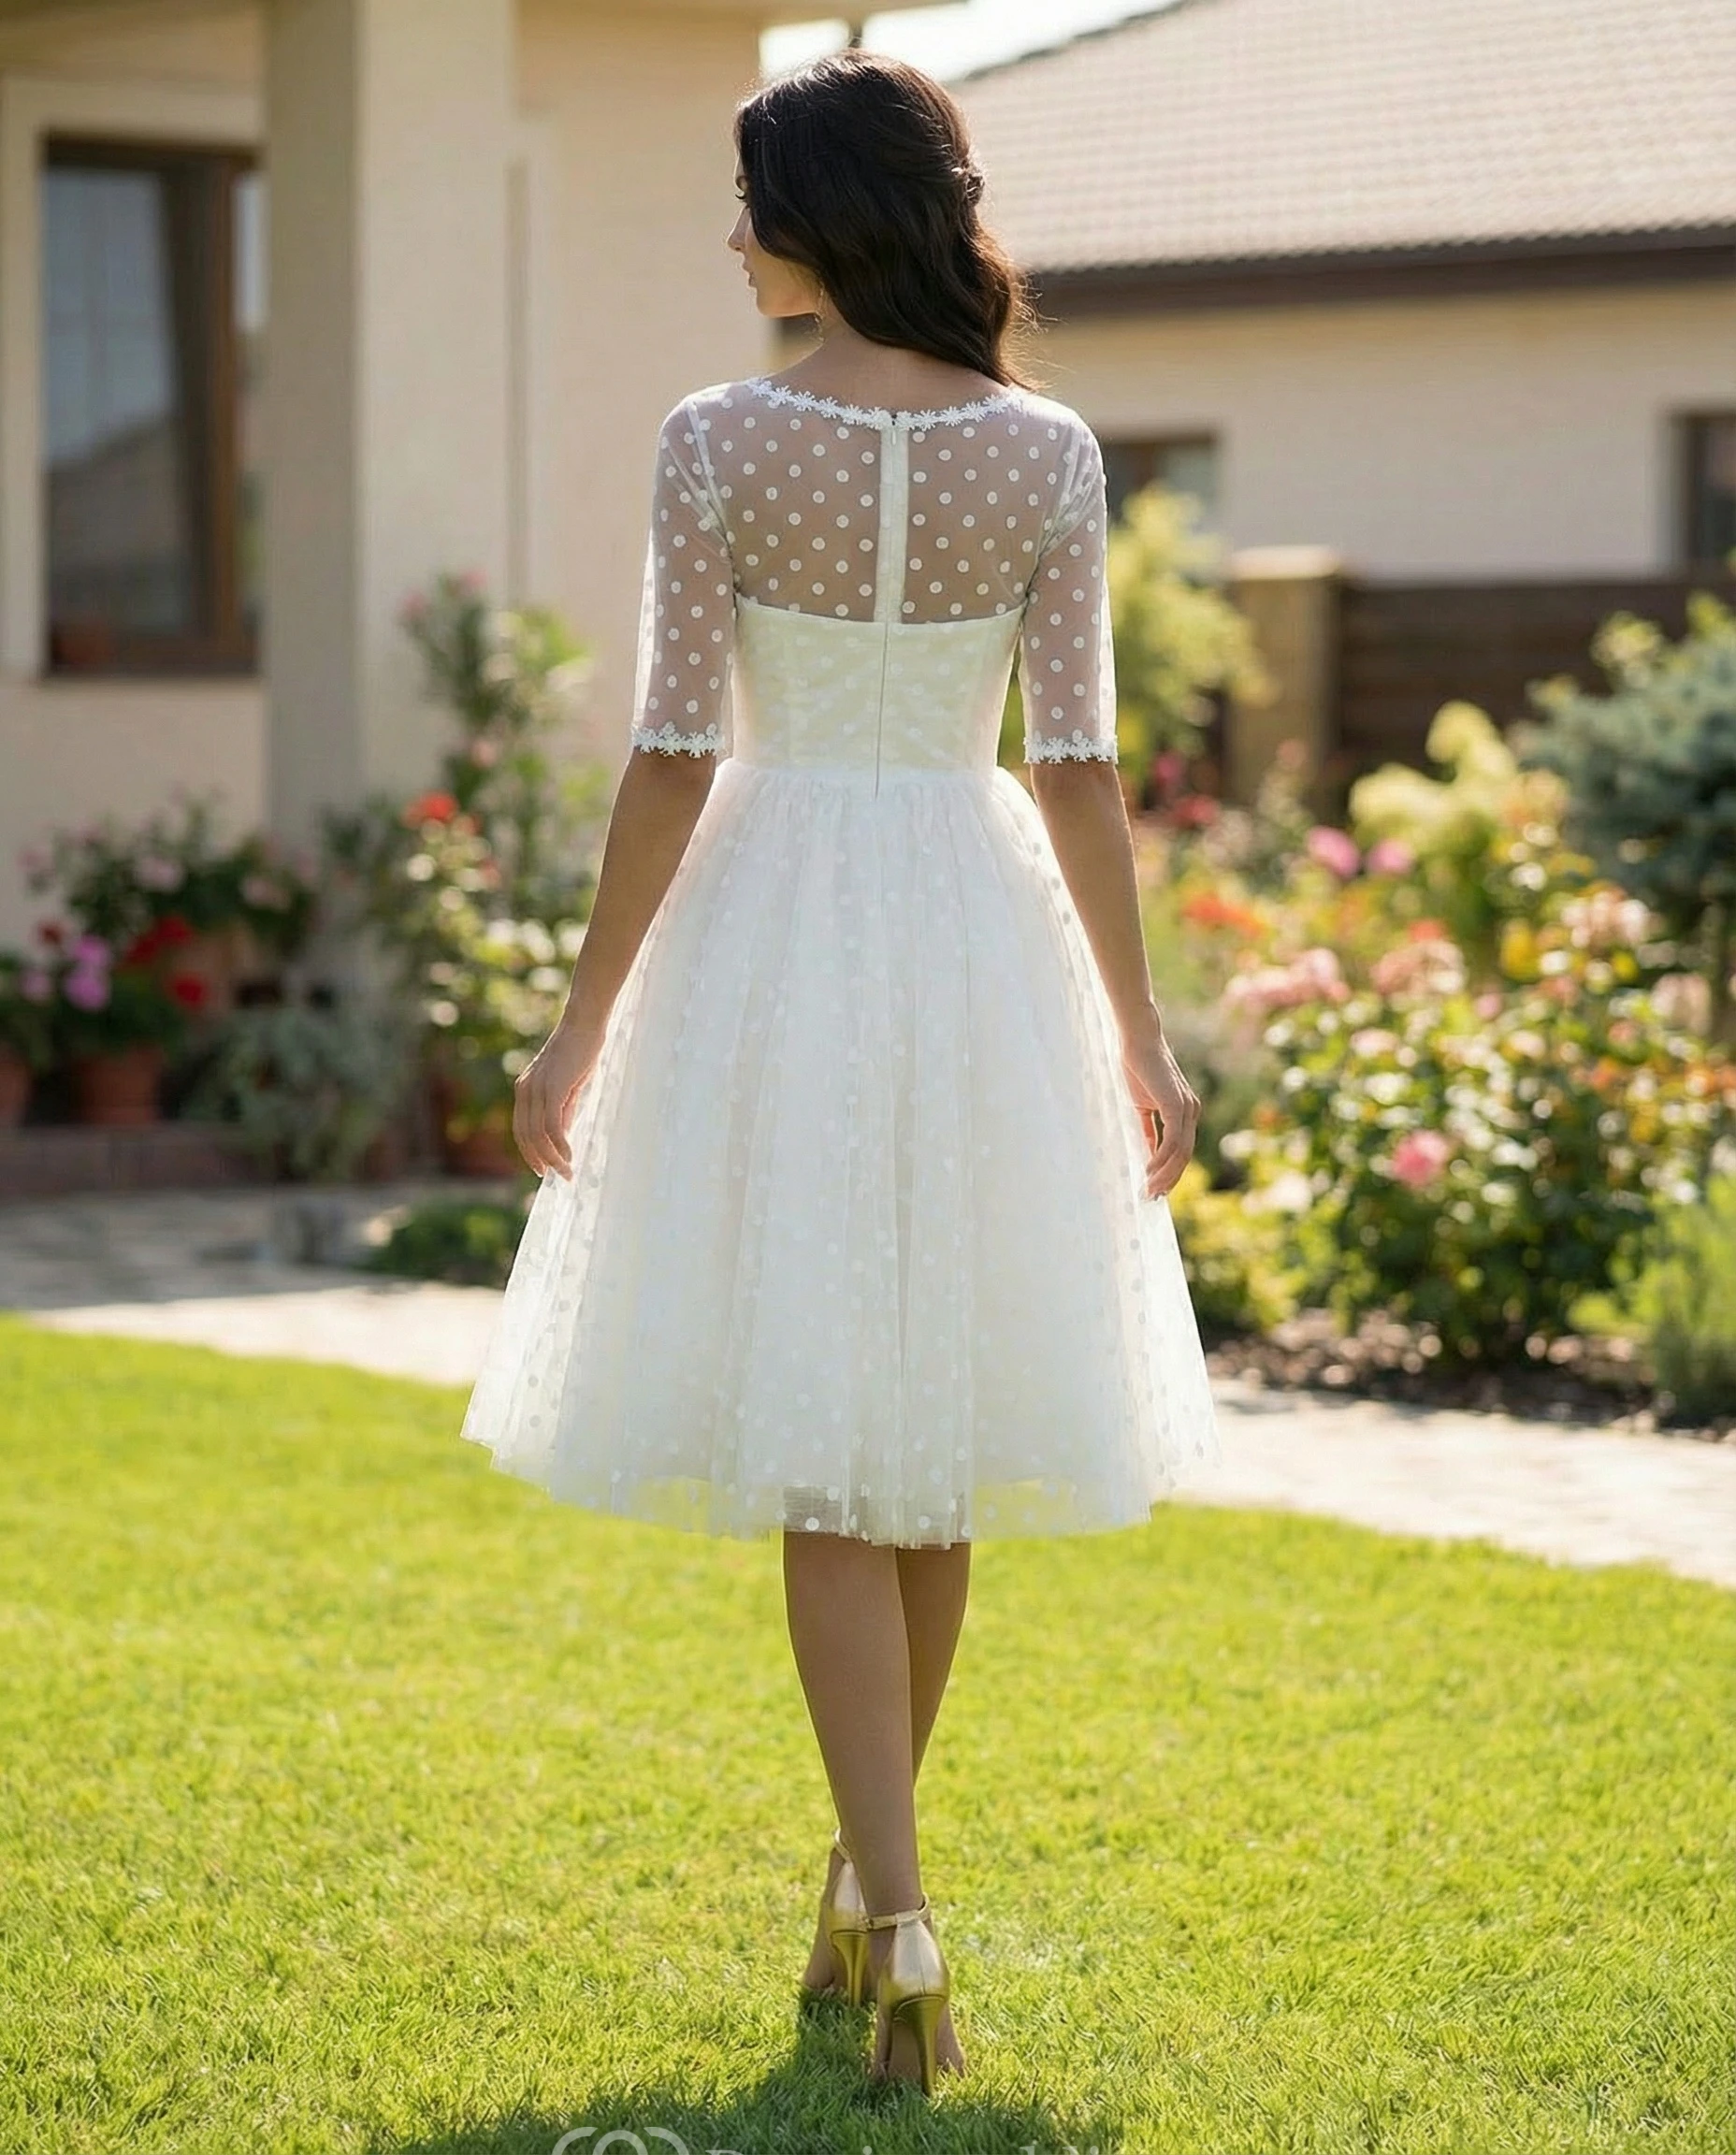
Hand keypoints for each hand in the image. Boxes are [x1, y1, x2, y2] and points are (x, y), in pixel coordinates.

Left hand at [513, 1007, 606, 1179]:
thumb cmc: (580, 1052)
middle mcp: (525, 1090)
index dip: (530, 1152)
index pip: (521, 1129)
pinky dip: (559, 1145)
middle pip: (526, 1136)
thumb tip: (562, 1134)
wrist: (584, 1025)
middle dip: (540, 1160)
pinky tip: (569, 1156)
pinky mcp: (552, 1088)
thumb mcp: (567, 1085)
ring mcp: (537, 1089)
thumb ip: (562, 1108)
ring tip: (566, 1171)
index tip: (543, 1168)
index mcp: (525, 1089)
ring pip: (538, 1135)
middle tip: (558, 1176)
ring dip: (552, 1157)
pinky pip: (551, 1126)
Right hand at [1121, 1019, 1199, 1198]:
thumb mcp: (1143, 1106)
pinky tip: (1149, 1170)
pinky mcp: (1176, 1105)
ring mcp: (1186, 1108)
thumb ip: (1149, 1129)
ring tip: (1149, 1189)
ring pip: (1180, 1152)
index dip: (1171, 1171)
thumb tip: (1148, 1152)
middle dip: (1169, 1179)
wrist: (1139, 1042)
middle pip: (1184, 1156)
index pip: (1182, 1149)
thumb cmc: (1138, 1069)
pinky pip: (1172, 1140)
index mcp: (1185, 1111)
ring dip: (1165, 1174)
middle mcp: (1191, 1111)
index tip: (1157, 1189)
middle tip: (1152, 1197)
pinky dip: (1161, 1158)